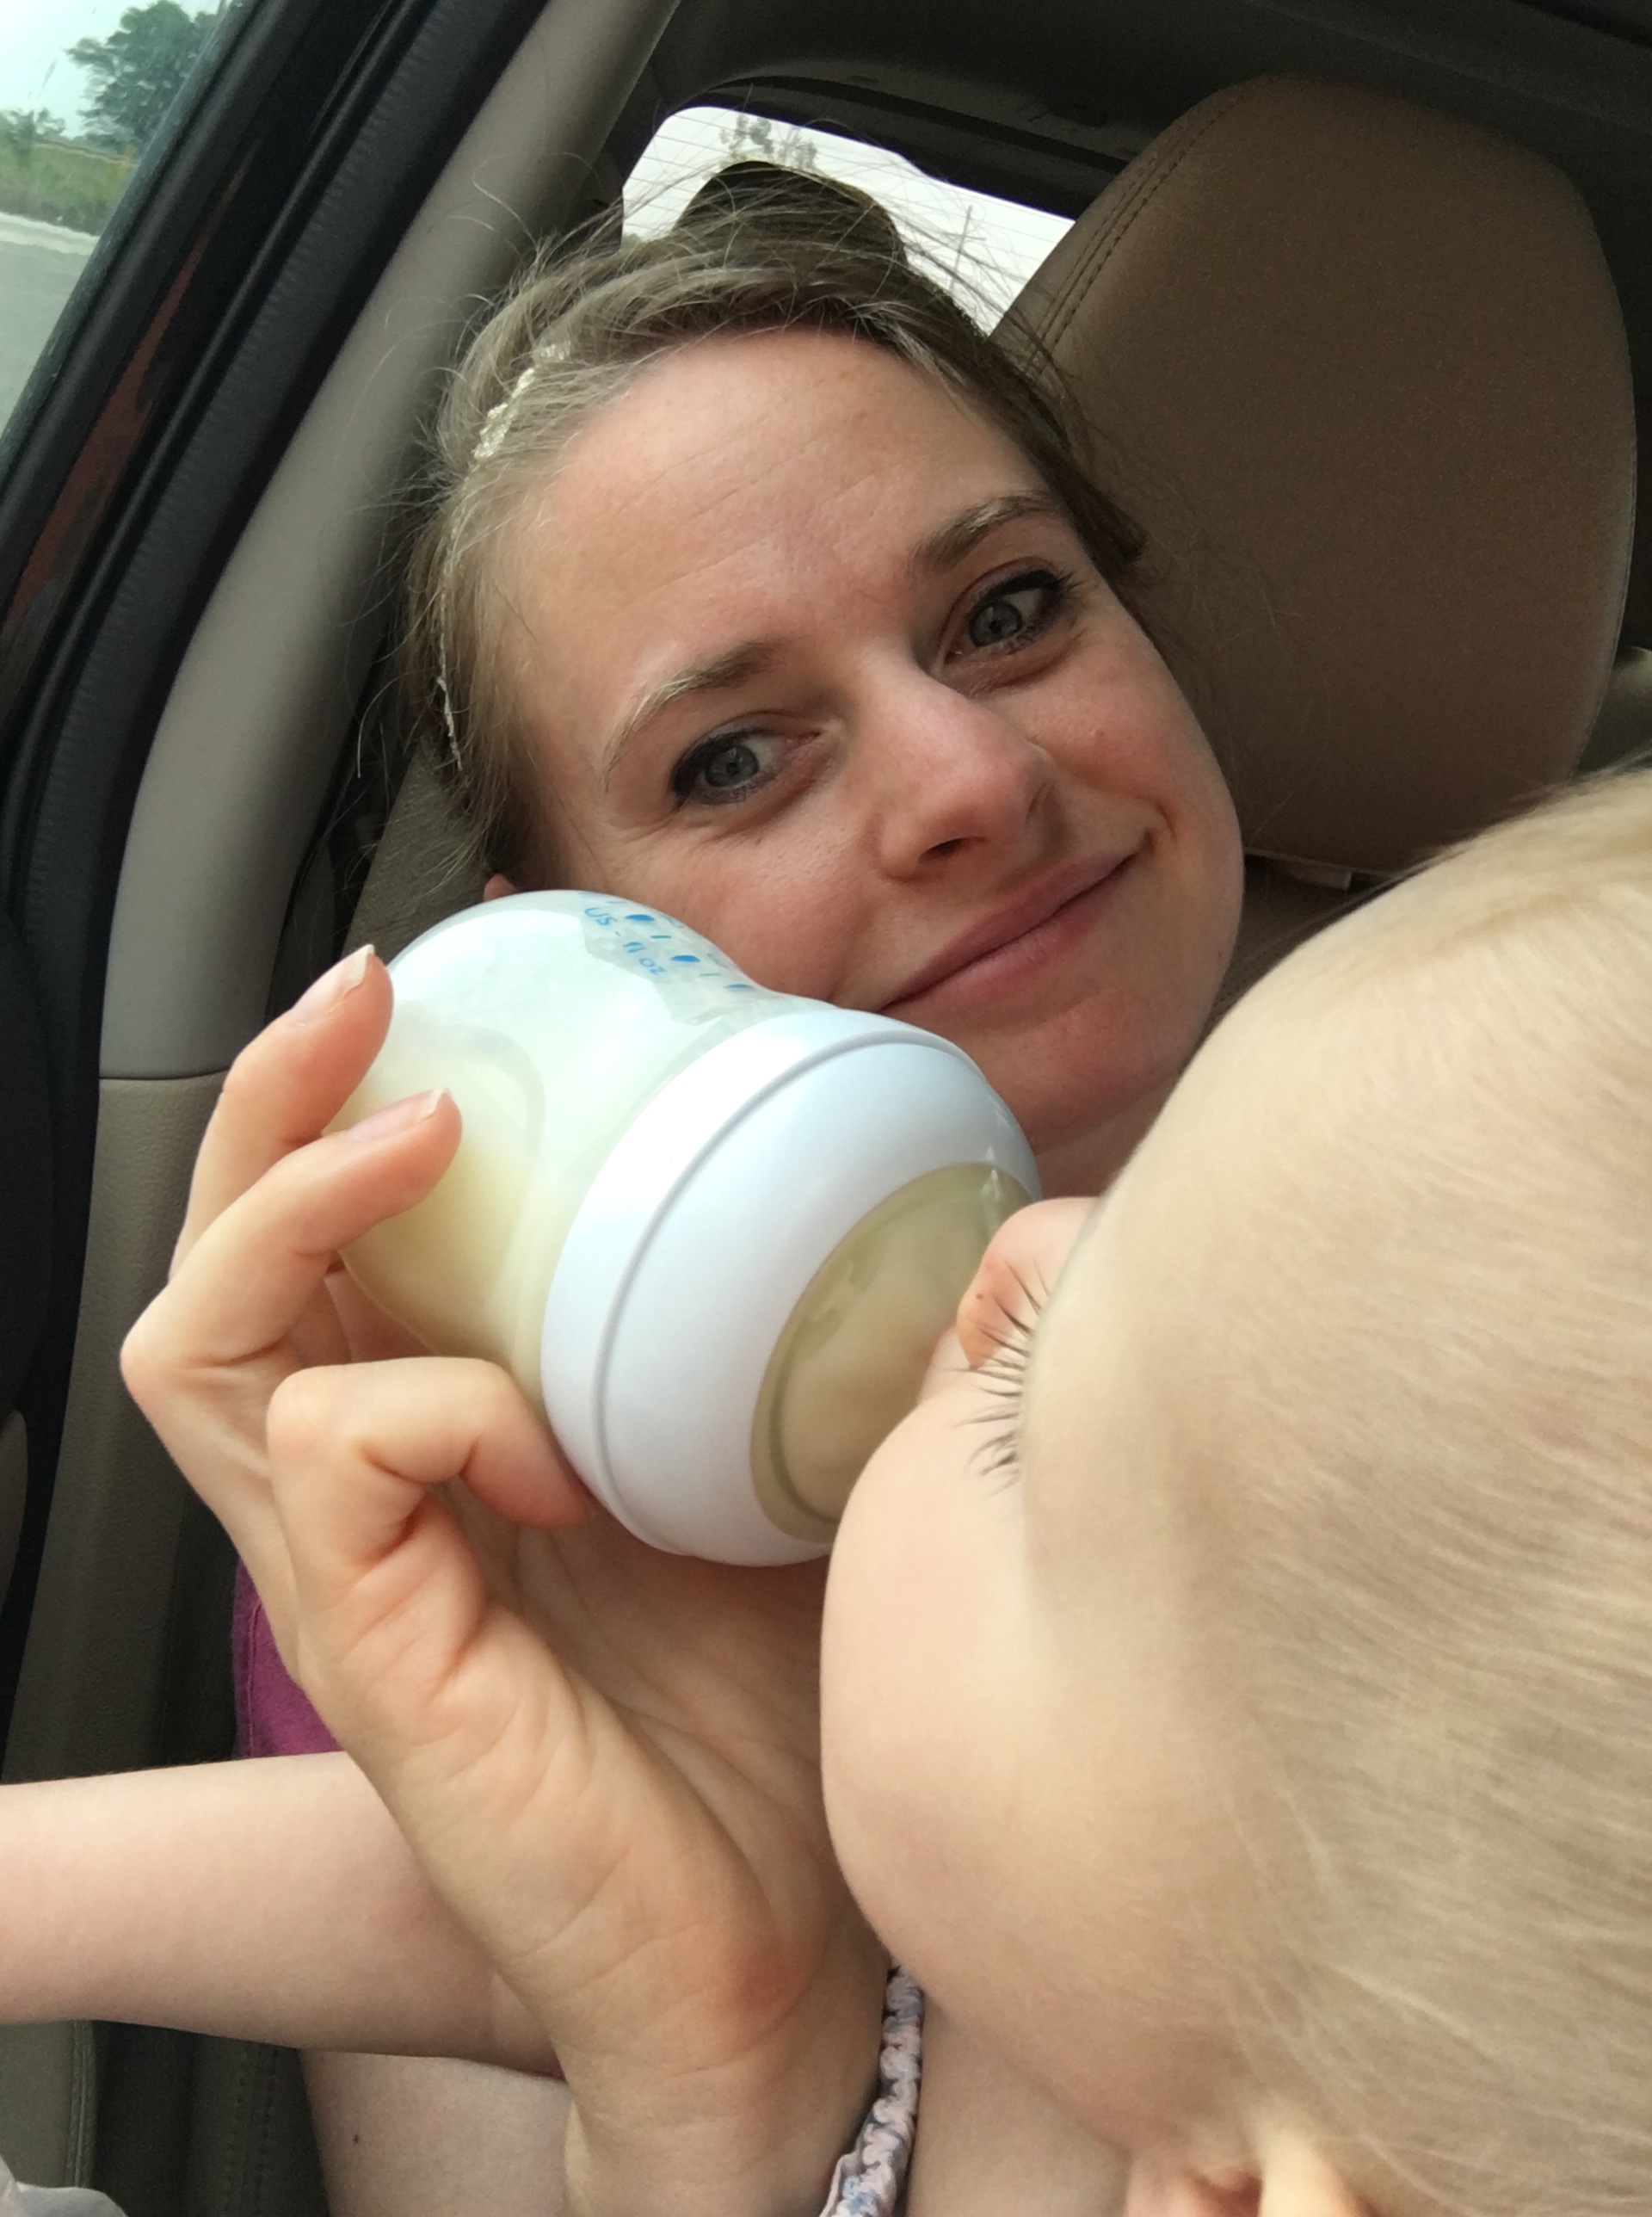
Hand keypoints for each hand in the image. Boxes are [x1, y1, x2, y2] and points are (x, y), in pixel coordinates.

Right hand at [122, 951, 884, 2216]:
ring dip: (301, 1206)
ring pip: (207, 1343)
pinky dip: (432, 1407)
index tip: (450, 982)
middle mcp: (373, 1484)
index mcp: (451, 1424)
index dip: (350, 1095)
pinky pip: (328, 1465)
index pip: (331, 1234)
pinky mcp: (374, 1657)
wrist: (789, 1947)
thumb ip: (810, 1345)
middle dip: (271, 1100)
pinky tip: (543, 1435)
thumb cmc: (775, 1699)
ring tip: (423, 1131)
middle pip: (224, 1256)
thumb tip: (946, 1210)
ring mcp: (356, 1571)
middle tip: (369, 990)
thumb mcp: (788, 1468)